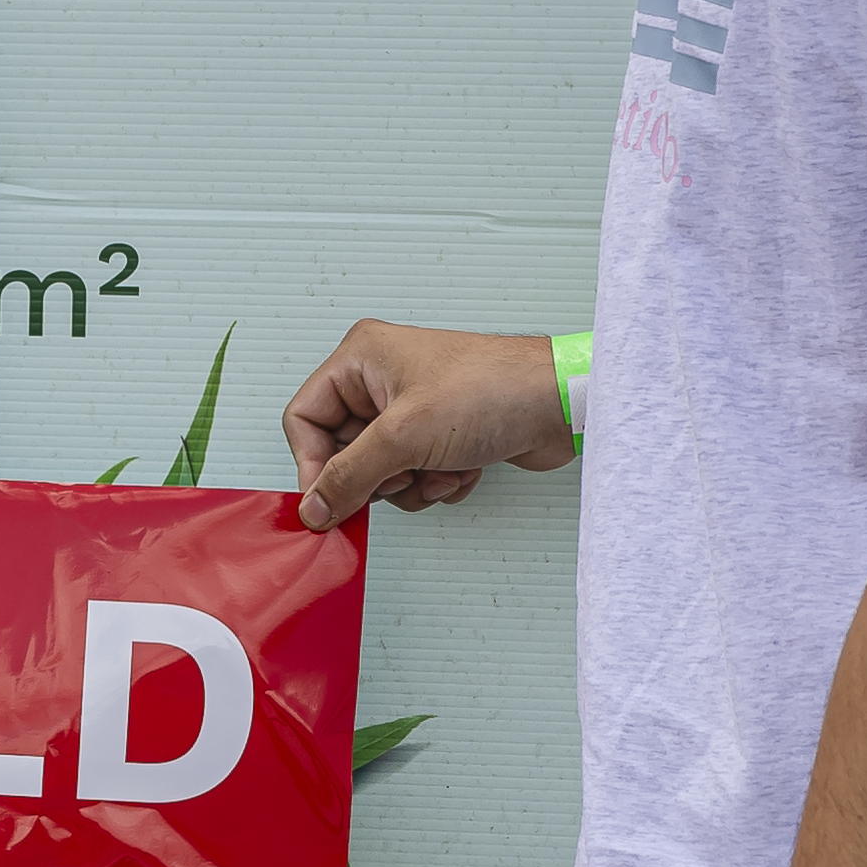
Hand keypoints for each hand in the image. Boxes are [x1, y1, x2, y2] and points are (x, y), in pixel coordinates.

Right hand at [282, 320, 579, 531]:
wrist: (561, 404)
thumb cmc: (493, 390)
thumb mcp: (404, 437)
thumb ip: (349, 476)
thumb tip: (314, 507)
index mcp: (362, 359)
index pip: (305, 417)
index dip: (312, 463)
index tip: (329, 501)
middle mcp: (382, 379)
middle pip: (343, 451)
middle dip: (376, 477)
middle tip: (401, 477)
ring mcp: (413, 409)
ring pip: (380, 472)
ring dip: (411, 484)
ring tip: (441, 468)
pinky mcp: (440, 435)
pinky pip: (414, 477)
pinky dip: (437, 482)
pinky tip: (464, 468)